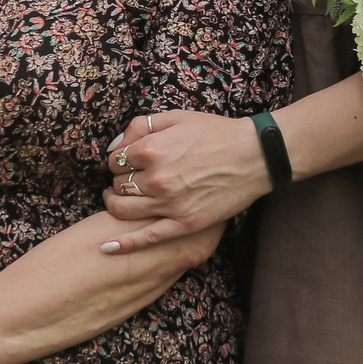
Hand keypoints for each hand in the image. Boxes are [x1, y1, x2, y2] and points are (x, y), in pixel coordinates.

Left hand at [97, 111, 270, 253]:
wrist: (255, 155)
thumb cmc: (217, 133)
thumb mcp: (178, 116)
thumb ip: (141, 126)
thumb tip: (115, 145)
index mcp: (152, 149)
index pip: (115, 160)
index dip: (119, 160)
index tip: (128, 161)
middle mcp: (156, 178)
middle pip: (117, 184)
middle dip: (119, 180)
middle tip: (129, 178)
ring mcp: (169, 204)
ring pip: (123, 209)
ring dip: (115, 204)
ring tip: (118, 199)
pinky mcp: (183, 223)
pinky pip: (147, 238)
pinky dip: (124, 244)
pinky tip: (107, 247)